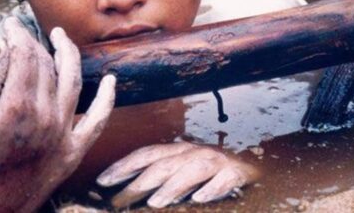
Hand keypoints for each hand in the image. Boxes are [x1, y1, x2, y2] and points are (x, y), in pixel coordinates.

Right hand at [0, 17, 115, 212]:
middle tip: (23, 33)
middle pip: (46, 65)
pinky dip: (107, 99)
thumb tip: (2, 46)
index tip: (9, 26)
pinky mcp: (74, 150)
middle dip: (35, 42)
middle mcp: (47, 116)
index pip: (24, 56)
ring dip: (69, 55)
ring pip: (73, 81)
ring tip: (61, 38)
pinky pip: (98, 120)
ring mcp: (64, 133)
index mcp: (18, 108)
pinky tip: (111, 81)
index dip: (17, 35)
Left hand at [96, 141, 256, 208]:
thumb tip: (126, 194)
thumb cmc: (209, 173)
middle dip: (138, 183)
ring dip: (172, 187)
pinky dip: (212, 189)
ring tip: (155, 202)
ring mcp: (216, 162)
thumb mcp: (182, 172)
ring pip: (190, 171)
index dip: (123, 166)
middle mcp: (194, 153)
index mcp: (178, 151)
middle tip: (119, 201)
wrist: (252, 166)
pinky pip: (224, 180)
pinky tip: (200, 199)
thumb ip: (159, 179)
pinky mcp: (237, 173)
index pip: (145, 155)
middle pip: (162, 165)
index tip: (101, 181)